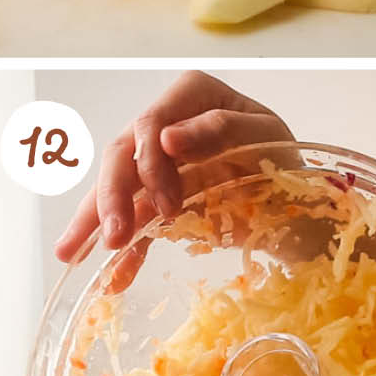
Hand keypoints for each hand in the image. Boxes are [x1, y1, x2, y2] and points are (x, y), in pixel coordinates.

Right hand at [54, 71, 293, 263]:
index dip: (147, 161)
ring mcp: (157, 164)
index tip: (164, 204)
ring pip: (116, 189)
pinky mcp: (158, 199)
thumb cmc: (286, 157)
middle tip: (112, 237)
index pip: (149, 123)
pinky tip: (114, 277)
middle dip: (112, 199)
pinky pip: (134, 223)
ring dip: (96, 222)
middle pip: (122, 157)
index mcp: (189, 97)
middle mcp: (165, 126)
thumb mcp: (265, 137)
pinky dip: (125, 252)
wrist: (302, 202)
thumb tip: (167, 137)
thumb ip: (220, 129)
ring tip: (73, 254)